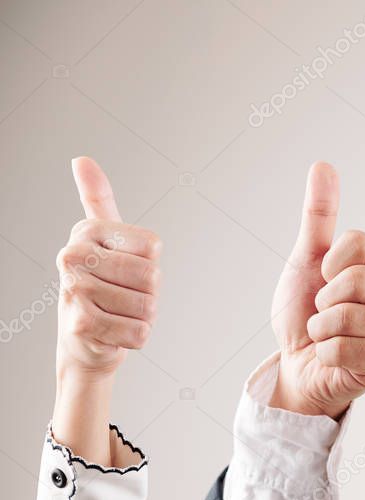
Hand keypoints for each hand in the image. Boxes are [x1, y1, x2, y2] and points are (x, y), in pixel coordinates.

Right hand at [51, 157, 160, 467]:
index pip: (153, 249)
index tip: (125, 269)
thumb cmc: (102, 285)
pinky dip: (135, 338)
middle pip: (152, 277)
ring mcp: (74, 291)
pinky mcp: (81, 325)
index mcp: (87, 232)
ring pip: (148, 306)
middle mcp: (74, 256)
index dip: (150, 265)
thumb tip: (81, 159)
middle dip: (148, 295)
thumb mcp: (105, 240)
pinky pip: (139, 332)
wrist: (83, 340)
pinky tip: (113, 333)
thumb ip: (97, 198)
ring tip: (117, 314)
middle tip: (122, 298)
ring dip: (142, 317)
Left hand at [270, 162, 364, 418]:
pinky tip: (334, 358)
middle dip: (323, 301)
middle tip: (325, 313)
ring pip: (347, 316)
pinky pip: (344, 350)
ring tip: (328, 335)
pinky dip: (326, 354)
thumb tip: (322, 164)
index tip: (324, 278)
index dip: (328, 262)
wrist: (299, 364)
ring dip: (321, 330)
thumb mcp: (306, 259)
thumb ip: (319, 215)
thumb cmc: (304, 312)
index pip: (358, 243)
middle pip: (354, 281)